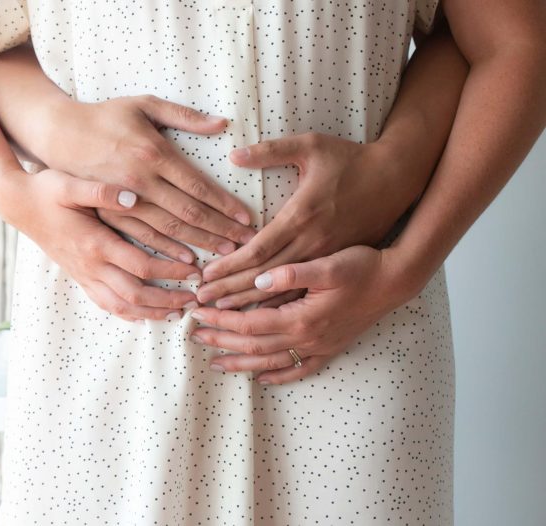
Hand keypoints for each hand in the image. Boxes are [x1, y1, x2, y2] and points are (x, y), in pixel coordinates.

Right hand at [0, 167, 200, 321]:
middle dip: (167, 301)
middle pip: (135, 295)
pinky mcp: (79, 277)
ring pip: (121, 306)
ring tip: (176, 314)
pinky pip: (105, 304)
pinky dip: (127, 314)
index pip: (141, 266)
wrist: (18, 205)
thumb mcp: (70, 184)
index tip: (195, 270)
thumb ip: (102, 191)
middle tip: (194, 299)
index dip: (171, 272)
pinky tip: (144, 315)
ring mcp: (83, 275)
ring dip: (151, 313)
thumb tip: (133, 196)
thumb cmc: (45, 191)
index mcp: (95, 243)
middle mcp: (90, 265)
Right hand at [30, 94, 255, 256]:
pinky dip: (166, 253)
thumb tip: (221, 123)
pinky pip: (141, 239)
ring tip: (225, 255)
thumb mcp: (143, 104)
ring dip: (199, 245)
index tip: (247, 218)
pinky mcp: (109, 213)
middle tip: (247, 244)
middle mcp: (140, 182)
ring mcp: (123, 202)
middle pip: (188, 214)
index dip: (224, 205)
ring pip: (168, 232)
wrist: (58, 134)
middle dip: (220, 230)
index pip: (197, 186)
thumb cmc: (105, 116)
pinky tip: (186, 262)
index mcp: (153, 154)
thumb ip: (183, 115)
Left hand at [189, 245, 412, 384]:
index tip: (198, 313)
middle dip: (222, 341)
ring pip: (271, 362)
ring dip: (241, 363)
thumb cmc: (362, 267)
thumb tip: (258, 279)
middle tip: (194, 337)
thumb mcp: (327, 263)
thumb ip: (291, 273)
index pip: (248, 323)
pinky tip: (263, 378)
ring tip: (216, 363)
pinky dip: (279, 376)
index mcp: (300, 318)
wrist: (396, 281)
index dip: (220, 320)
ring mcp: (319, 347)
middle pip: (253, 346)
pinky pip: (300, 369)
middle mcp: (307, 338)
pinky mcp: (330, 348)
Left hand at [197, 133, 422, 307]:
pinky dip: (280, 306)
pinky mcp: (336, 265)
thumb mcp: (311, 145)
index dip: (228, 266)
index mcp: (301, 217)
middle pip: (263, 277)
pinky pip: (305, 293)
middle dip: (229, 291)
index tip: (204, 276)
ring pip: (282, 292)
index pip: (257, 250)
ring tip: (220, 314)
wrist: (398, 180)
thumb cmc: (351, 160)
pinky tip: (261, 319)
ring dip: (250, 304)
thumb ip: (271, 151)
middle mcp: (312, 244)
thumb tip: (234, 154)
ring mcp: (326, 259)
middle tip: (200, 302)